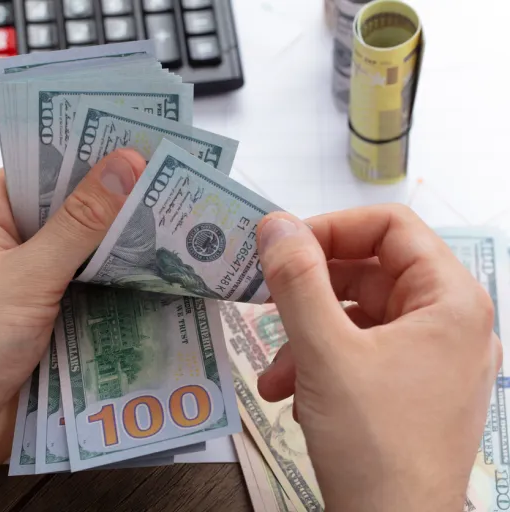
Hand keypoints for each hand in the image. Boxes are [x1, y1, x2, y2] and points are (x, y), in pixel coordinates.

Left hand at [0, 149, 145, 511]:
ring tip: (182, 227)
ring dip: (121, 247)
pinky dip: (114, 285)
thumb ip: (81, 223)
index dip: (92, 156)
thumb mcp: (27, 274)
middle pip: (68, 210)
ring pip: (81, 252)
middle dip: (116, 204)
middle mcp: (4, 238)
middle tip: (178, 187)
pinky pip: (84, 288)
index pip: (44, 168)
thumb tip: (127, 163)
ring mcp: (25, 279)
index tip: (147, 145)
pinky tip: (160, 275)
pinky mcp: (43, 315)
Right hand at [256, 205, 500, 510]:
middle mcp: (450, 323)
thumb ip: (297, 280)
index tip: (282, 249)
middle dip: (309, 294)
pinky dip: (321, 364)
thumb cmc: (373, 441)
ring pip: (358, 317)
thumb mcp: (324, 352)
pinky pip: (362, 353)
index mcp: (450, 300)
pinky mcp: (413, 389)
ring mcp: (433, 358)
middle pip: (370, 273)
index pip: (391, 227)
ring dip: (306, 336)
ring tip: (275, 373)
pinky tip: (289, 393)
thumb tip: (275, 224)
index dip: (332, 228)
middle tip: (263, 302)